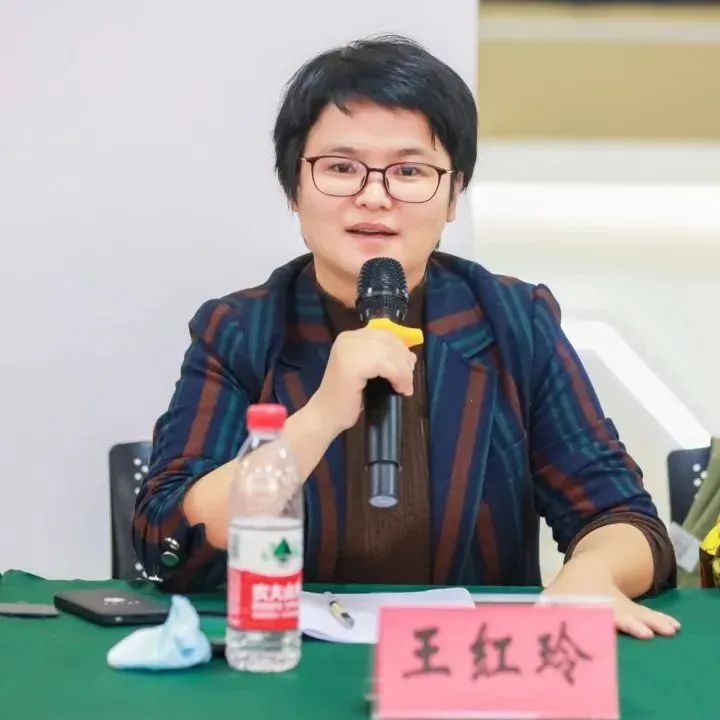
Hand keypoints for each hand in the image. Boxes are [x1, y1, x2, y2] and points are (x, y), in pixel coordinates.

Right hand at [311, 326, 416, 437]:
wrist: (326, 416)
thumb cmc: (346, 398)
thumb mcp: (368, 371)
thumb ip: (384, 359)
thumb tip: (411, 356)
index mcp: (350, 337)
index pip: (384, 334)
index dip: (401, 348)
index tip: (410, 365)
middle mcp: (347, 339)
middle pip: (388, 340)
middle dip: (404, 359)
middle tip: (409, 379)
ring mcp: (348, 350)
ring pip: (389, 352)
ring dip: (403, 371)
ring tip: (405, 387)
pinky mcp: (351, 365)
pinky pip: (385, 365)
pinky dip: (398, 377)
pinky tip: (400, 389)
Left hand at [544, 564, 680, 639]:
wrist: (587, 571)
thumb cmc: (568, 591)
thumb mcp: (554, 597)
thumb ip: (544, 607)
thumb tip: (531, 613)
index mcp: (588, 604)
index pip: (596, 614)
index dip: (600, 620)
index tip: (604, 623)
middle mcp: (608, 606)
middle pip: (621, 615)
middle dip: (632, 624)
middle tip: (646, 633)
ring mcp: (623, 608)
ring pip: (639, 614)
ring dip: (653, 622)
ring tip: (669, 629)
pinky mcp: (633, 612)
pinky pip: (648, 616)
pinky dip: (660, 620)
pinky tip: (674, 626)